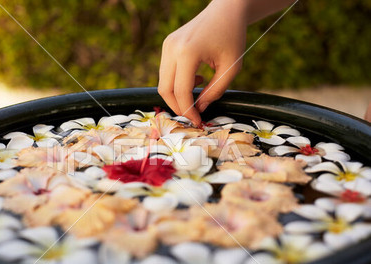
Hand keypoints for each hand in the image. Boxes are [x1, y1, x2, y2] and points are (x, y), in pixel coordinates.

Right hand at [158, 0, 247, 125]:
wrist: (226, 10)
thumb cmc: (232, 36)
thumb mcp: (231, 68)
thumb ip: (215, 91)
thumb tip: (199, 108)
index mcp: (188, 52)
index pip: (181, 91)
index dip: (188, 111)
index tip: (197, 121)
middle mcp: (172, 48)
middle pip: (165, 89)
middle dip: (178, 106)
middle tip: (194, 114)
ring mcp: (167, 46)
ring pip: (163, 82)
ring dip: (178, 94)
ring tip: (199, 88)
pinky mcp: (167, 45)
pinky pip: (166, 73)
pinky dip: (177, 83)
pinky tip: (196, 78)